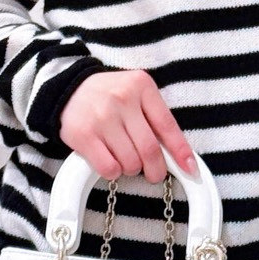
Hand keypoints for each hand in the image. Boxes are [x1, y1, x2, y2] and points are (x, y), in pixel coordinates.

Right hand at [57, 69, 198, 182]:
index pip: (167, 125)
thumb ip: (154, 117)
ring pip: (130, 162)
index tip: (190, 168)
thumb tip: (178, 154)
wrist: (68, 89)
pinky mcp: (83, 135)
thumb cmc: (109, 96)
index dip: (180, 151)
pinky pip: (109, 168)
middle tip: (154, 174)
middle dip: (156, 169)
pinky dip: (114, 172)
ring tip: (126, 159)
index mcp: (141, 85)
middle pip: (149, 149)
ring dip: (132, 169)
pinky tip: (110, 160)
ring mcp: (102, 117)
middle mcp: (122, 98)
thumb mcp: (136, 94)